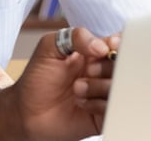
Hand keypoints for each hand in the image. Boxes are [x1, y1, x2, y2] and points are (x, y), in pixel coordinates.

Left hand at [0, 28, 118, 140]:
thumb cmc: (36, 79)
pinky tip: (83, 104)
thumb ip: (74, 37)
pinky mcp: (103, 115)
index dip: (119, 44)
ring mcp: (103, 94)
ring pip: (122, 87)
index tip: (109, 48)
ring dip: (100, 87)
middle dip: (106, 67)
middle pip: (124, 65)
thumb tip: (102, 46)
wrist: (26, 112)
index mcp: (92, 52)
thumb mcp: (48, 48)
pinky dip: (101, 105)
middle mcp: (102, 72)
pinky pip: (116, 109)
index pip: (118, 43)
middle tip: (87, 71)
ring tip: (77, 89)